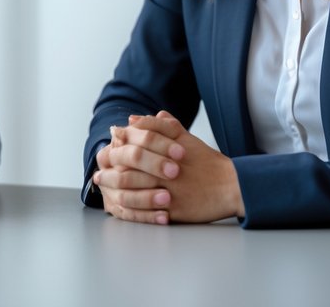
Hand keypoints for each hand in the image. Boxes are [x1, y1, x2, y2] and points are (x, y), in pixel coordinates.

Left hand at [93, 111, 243, 224]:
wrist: (231, 186)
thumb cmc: (206, 162)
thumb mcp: (185, 139)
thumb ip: (161, 126)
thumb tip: (133, 119)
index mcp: (168, 148)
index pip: (138, 139)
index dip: (120, 141)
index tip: (108, 144)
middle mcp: (166, 167)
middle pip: (130, 163)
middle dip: (110, 166)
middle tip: (98, 172)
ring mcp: (169, 189)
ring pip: (133, 187)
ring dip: (114, 187)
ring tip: (103, 186)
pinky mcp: (173, 210)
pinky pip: (145, 210)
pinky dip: (129, 208)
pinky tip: (119, 206)